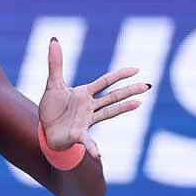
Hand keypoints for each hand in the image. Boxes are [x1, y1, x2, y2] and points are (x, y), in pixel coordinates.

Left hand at [38, 37, 151, 158]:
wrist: (46, 130)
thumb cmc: (52, 109)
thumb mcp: (52, 84)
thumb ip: (55, 64)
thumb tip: (54, 40)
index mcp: (84, 94)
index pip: (105, 82)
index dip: (120, 75)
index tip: (136, 69)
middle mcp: (89, 107)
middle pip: (113, 96)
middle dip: (129, 90)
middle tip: (149, 85)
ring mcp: (87, 121)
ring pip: (108, 112)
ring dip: (124, 108)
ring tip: (140, 104)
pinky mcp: (79, 134)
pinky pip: (87, 141)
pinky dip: (93, 148)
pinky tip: (98, 155)